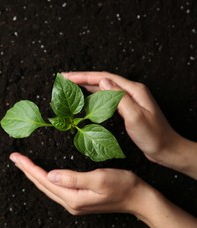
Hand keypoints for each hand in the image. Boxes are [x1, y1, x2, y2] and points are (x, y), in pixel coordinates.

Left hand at [10, 152, 196, 227]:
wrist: (139, 199)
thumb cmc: (122, 186)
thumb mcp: (99, 179)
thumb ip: (73, 178)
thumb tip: (50, 175)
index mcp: (72, 197)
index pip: (44, 180)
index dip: (29, 167)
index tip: (16, 156)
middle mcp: (70, 202)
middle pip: (42, 184)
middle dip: (27, 170)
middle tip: (14, 157)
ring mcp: (74, 203)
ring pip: (47, 187)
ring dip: (34, 175)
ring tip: (23, 164)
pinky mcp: (78, 200)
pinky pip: (55, 188)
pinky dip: (45, 179)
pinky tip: (42, 174)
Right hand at [63, 72, 196, 177]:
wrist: (166, 149)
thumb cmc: (153, 135)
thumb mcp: (135, 117)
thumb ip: (119, 98)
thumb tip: (102, 82)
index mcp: (133, 90)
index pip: (103, 77)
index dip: (83, 76)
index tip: (67, 76)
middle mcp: (130, 91)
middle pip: (101, 80)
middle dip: (82, 78)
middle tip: (64, 79)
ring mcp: (128, 99)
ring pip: (102, 88)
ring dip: (85, 86)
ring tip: (70, 86)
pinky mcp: (126, 108)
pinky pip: (105, 98)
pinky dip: (92, 96)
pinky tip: (85, 99)